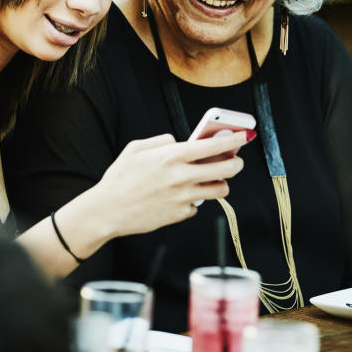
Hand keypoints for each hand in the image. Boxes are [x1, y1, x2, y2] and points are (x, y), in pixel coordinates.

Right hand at [93, 132, 247, 236]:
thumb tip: (180, 142)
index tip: (243, 136)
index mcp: (172, 156)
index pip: (214, 145)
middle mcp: (182, 176)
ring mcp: (183, 197)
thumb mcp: (137, 148)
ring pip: (220, 190)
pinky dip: (195, 200)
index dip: (234, 139)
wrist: (107, 211)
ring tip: (212, 179)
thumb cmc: (120, 178)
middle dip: (236, 163)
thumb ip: (162, 141)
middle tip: (235, 161)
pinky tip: (182, 196)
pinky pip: (199, 206)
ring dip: (221, 183)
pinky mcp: (180, 214)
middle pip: (227, 169)